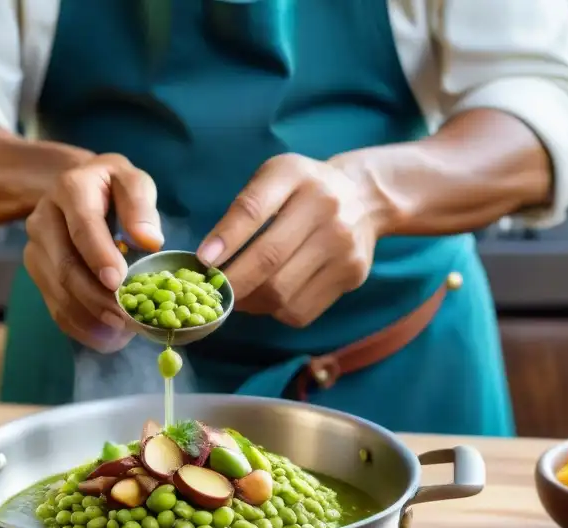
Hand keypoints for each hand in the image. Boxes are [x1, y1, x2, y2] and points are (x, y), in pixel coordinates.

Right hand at [24, 154, 163, 351]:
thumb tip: (149, 240)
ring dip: (91, 316)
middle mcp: (44, 218)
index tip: (118, 281)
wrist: (80, 190)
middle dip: (97, 297)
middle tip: (127, 318)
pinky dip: (82, 327)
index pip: (82, 226)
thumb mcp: (132, 182)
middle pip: (66, 266)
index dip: (99, 256)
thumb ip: (141, 205)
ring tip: (123, 331)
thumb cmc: (114, 188)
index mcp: (70, 189)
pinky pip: (55, 307)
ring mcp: (36, 248)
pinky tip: (108, 337)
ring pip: (58, 292)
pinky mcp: (38, 272)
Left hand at [197, 153, 382, 327]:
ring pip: (282, 293)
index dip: (226, 238)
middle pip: (268, 259)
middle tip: (212, 293)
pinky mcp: (352, 275)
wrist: (364, 197)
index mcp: (296, 177)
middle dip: (232, 283)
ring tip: (239, 298)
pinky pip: (302, 310)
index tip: (202, 261)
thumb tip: (210, 258)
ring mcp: (342, 246)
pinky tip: (269, 300)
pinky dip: (276, 311)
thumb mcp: (275, 178)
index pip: (254, 209)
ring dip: (251, 303)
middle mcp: (325, 209)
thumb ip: (244, 209)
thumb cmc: (304, 189)